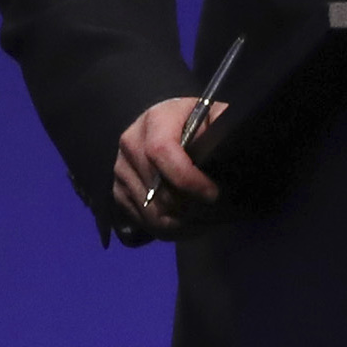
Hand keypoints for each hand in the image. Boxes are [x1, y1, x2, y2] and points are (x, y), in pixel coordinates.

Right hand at [113, 96, 224, 232]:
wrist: (172, 128)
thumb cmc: (198, 123)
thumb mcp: (214, 116)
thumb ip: (221, 126)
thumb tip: (228, 148)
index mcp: (156, 120)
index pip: (162, 152)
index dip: (188, 180)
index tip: (213, 194)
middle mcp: (131, 142)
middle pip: (158, 190)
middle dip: (190, 208)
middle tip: (214, 212)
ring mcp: (121, 169)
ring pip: (151, 211)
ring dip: (181, 223)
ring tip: (205, 220)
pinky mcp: (118, 190)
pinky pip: (142, 221)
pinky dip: (167, 229)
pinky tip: (187, 222)